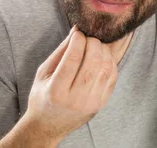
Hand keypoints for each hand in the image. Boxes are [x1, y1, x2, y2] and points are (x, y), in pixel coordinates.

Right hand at [23, 27, 117, 141]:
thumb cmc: (43, 96)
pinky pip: (112, 77)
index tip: (79, 32)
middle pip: (92, 63)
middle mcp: (74, 99)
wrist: (49, 126)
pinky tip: (103, 56)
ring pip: (105, 69)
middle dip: (94, 44)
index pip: (72, 59)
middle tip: (90, 36)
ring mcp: (90, 103)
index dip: (78, 41)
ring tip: (97, 44)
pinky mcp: (101, 103)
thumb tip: (77, 30)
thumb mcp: (44, 73)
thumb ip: (61, 51)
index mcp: (56, 91)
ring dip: (105, 51)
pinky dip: (111, 62)